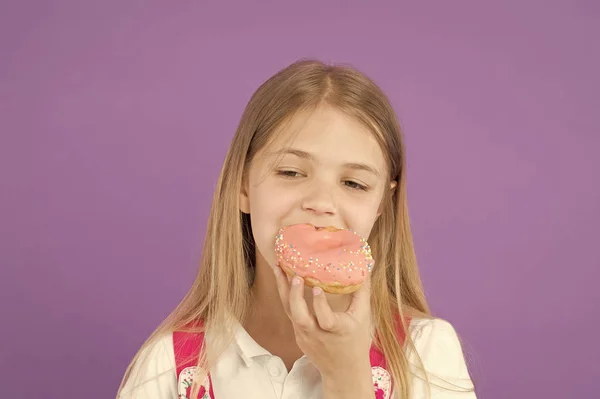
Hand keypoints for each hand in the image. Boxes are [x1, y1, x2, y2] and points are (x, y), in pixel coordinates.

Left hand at [272, 265, 374, 397]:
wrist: (343, 372)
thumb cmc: (356, 341)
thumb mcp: (363, 317)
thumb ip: (362, 292)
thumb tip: (366, 266)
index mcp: (337, 330)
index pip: (325, 319)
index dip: (320, 304)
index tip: (317, 287)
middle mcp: (318, 334)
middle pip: (300, 317)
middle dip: (295, 295)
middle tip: (294, 275)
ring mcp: (305, 336)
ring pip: (290, 312)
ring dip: (284, 290)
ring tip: (278, 269)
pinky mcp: (298, 336)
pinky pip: (290, 313)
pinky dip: (286, 296)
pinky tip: (283, 280)